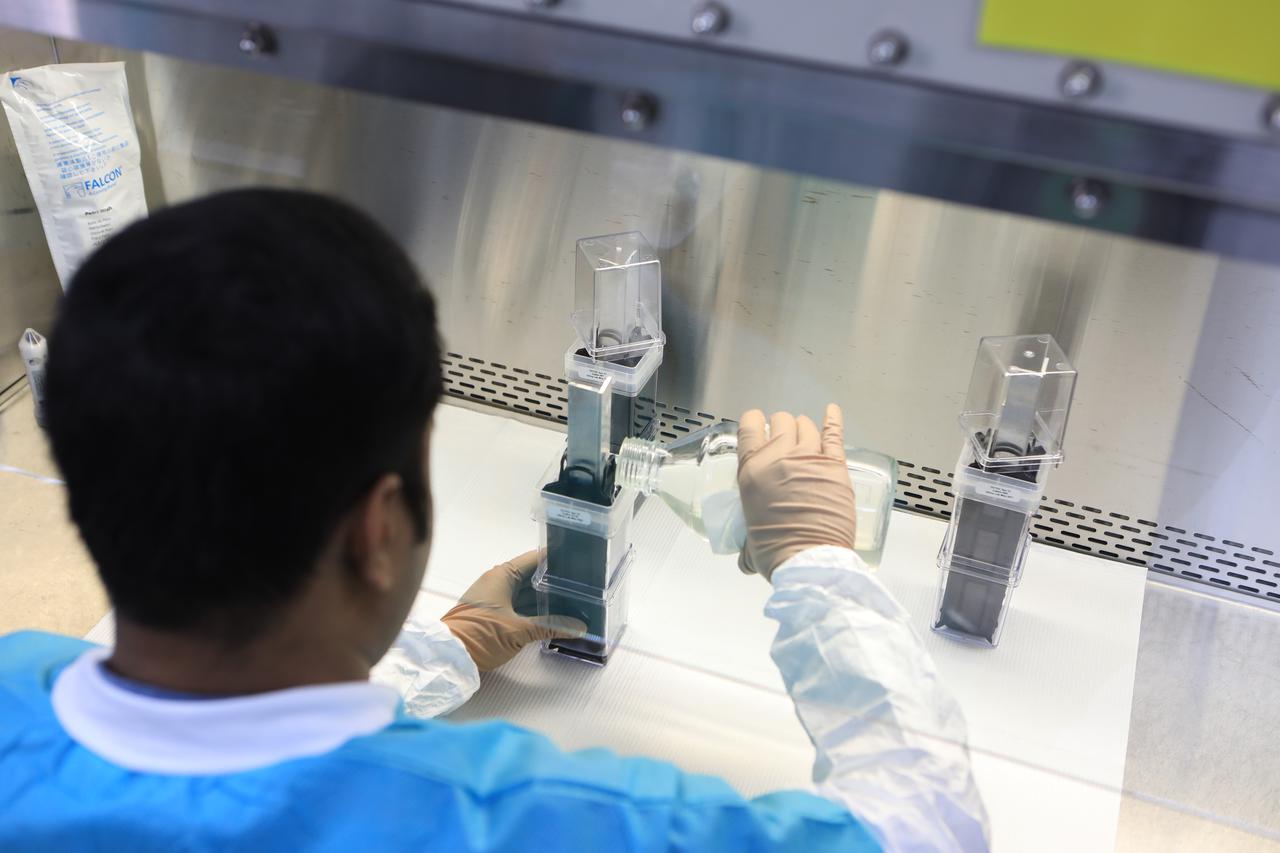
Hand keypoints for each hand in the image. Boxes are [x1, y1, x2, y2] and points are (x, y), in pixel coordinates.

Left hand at [441, 551, 586, 670]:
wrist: (449, 658)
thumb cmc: (481, 635)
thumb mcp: (519, 630)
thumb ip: (551, 626)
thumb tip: (580, 627)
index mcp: (503, 575)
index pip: (535, 559)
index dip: (557, 559)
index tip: (578, 562)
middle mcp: (498, 582)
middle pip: (533, 577)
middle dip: (556, 583)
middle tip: (583, 587)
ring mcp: (495, 598)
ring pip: (527, 594)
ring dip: (547, 600)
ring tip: (575, 603)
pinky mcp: (494, 614)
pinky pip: (520, 607)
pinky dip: (536, 611)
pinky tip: (555, 618)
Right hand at [737, 404, 856, 580]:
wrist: (809, 560)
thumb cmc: (775, 551)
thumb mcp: (748, 539)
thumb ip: (745, 540)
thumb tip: (745, 556)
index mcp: (752, 470)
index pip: (749, 427)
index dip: (754, 421)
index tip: (757, 424)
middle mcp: (779, 457)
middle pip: (781, 421)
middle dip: (781, 427)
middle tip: (783, 439)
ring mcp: (810, 459)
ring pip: (805, 425)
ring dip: (802, 428)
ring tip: (803, 438)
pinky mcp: (835, 467)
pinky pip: (834, 433)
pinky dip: (833, 419)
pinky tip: (832, 411)